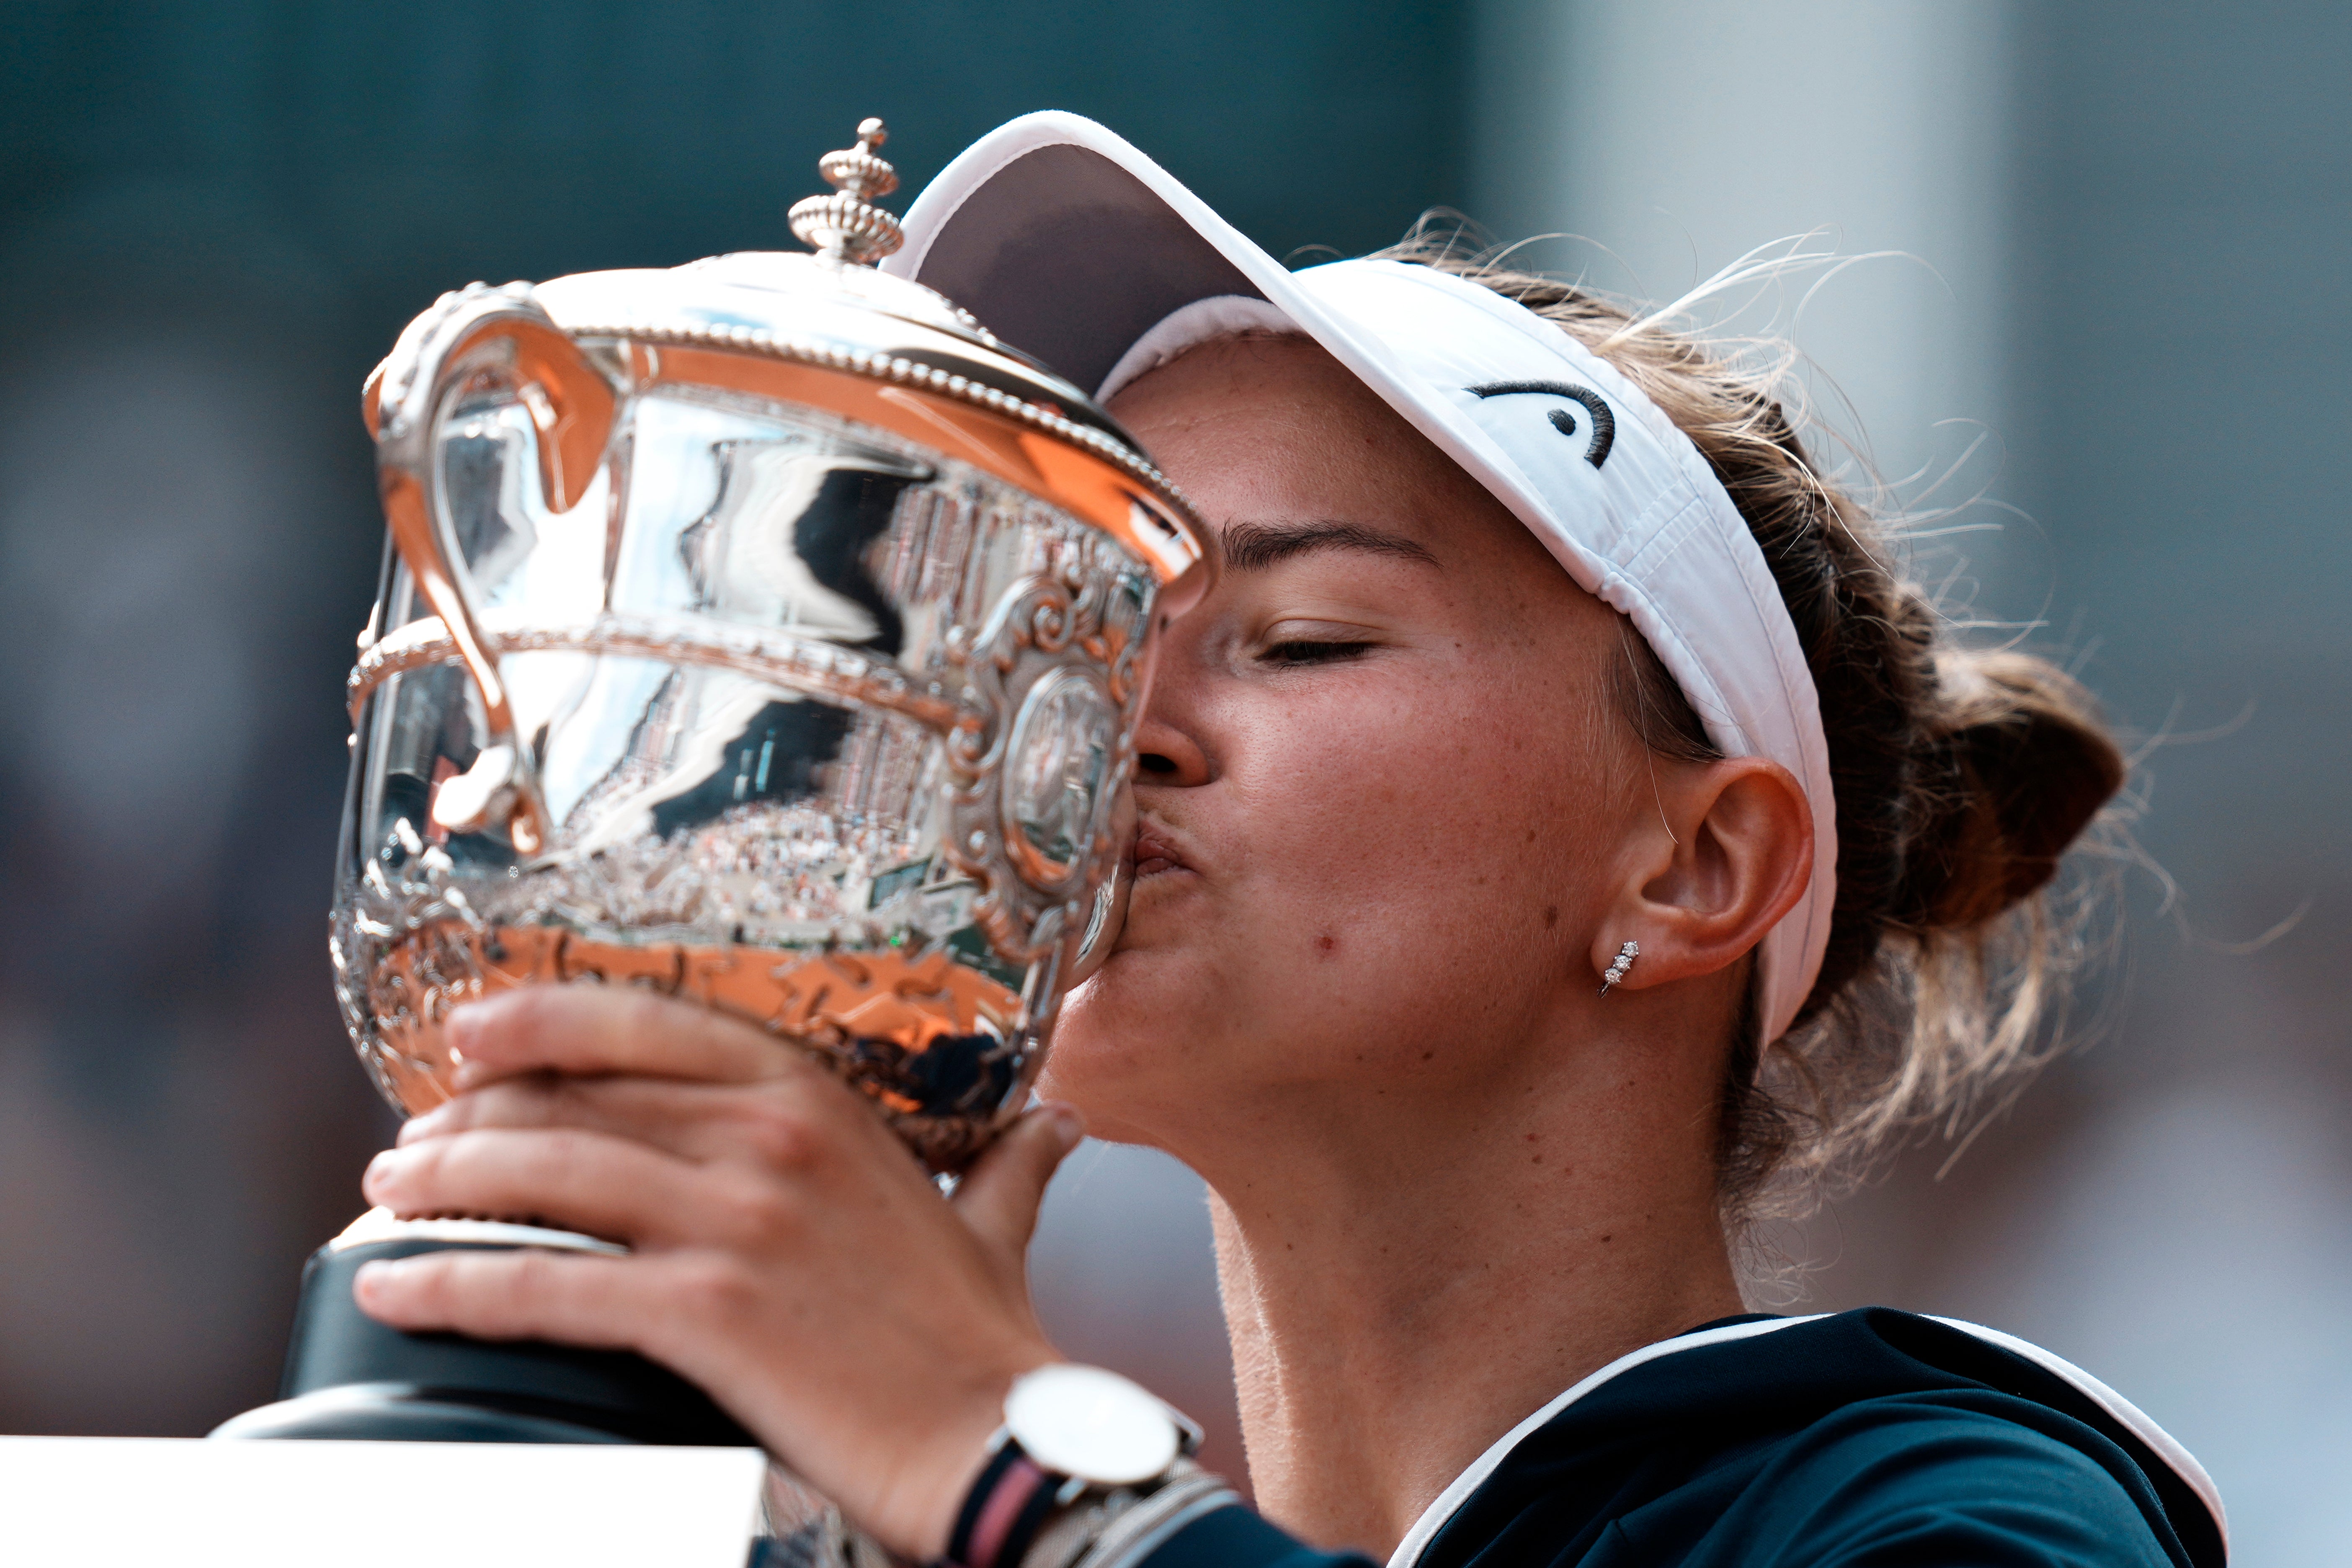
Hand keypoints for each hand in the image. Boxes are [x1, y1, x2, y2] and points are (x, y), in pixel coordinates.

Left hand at [351, 984, 1080, 1559]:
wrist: (1002, 1444)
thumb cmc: (989, 1342)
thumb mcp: (997, 1223)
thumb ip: (1010, 1163)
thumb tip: (1055, 1126)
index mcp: (822, 1102)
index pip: (652, 1025)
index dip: (547, 1020)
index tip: (475, 1034)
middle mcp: (771, 1140)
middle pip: (581, 1099)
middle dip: (474, 1114)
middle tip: (410, 1137)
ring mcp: (736, 1222)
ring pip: (549, 1174)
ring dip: (446, 1182)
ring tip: (388, 1193)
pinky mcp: (704, 1312)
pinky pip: (546, 1283)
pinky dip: (455, 1282)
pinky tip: (397, 1286)